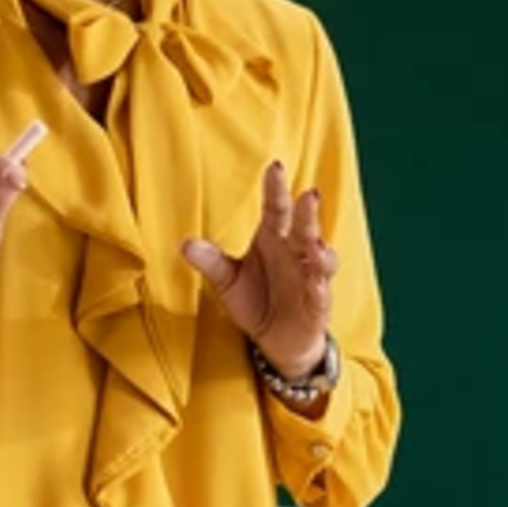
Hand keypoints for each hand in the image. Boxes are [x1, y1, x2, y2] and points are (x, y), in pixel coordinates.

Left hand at [184, 159, 336, 385]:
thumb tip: (185, 245)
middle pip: (303, 228)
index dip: (276, 189)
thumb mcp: (228, 280)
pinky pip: (321, 294)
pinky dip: (320, 288)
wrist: (276, 340)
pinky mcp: (317, 305)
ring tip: (316, 244)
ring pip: (321, 259)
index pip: (276, 209)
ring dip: (322, 250)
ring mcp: (310, 278)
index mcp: (273, 239)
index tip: (275, 167)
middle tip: (309, 195)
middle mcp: (296, 254)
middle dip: (308, 213)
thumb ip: (212, 261)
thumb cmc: (256, 300)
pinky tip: (317, 283)